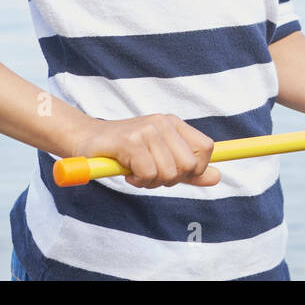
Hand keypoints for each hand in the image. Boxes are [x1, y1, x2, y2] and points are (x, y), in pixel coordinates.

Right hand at [70, 113, 219, 187]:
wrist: (86, 141)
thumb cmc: (125, 152)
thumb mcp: (161, 158)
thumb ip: (189, 170)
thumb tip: (218, 178)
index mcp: (174, 123)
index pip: (206, 148)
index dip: (197, 168)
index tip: (177, 174)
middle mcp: (163, 122)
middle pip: (189, 165)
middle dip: (172, 179)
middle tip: (152, 175)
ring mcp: (147, 130)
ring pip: (169, 173)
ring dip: (151, 182)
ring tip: (137, 172)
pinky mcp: (130, 141)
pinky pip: (148, 174)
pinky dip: (138, 181)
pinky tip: (127, 172)